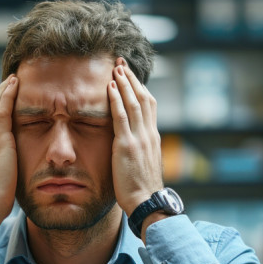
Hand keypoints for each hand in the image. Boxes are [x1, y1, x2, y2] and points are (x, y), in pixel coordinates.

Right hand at [0, 75, 18, 250]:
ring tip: (14, 78)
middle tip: (9, 82)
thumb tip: (15, 178)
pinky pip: (3, 111)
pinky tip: (15, 84)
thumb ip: (6, 175)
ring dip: (3, 90)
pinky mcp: (0, 141)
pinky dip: (8, 96)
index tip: (4, 101)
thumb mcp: (2, 184)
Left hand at [107, 58, 163, 215]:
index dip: (139, 87)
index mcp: (153, 137)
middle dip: (131, 78)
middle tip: (121, 62)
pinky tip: (109, 87)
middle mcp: (149, 133)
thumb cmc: (142, 188)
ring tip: (115, 67)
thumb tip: (131, 142)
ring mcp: (139, 138)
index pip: (148, 104)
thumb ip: (139, 149)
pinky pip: (121, 117)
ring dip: (124, 83)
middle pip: (142, 97)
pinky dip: (116, 100)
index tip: (129, 74)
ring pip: (133, 102)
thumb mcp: (143, 163)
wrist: (147, 202)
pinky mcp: (127, 146)